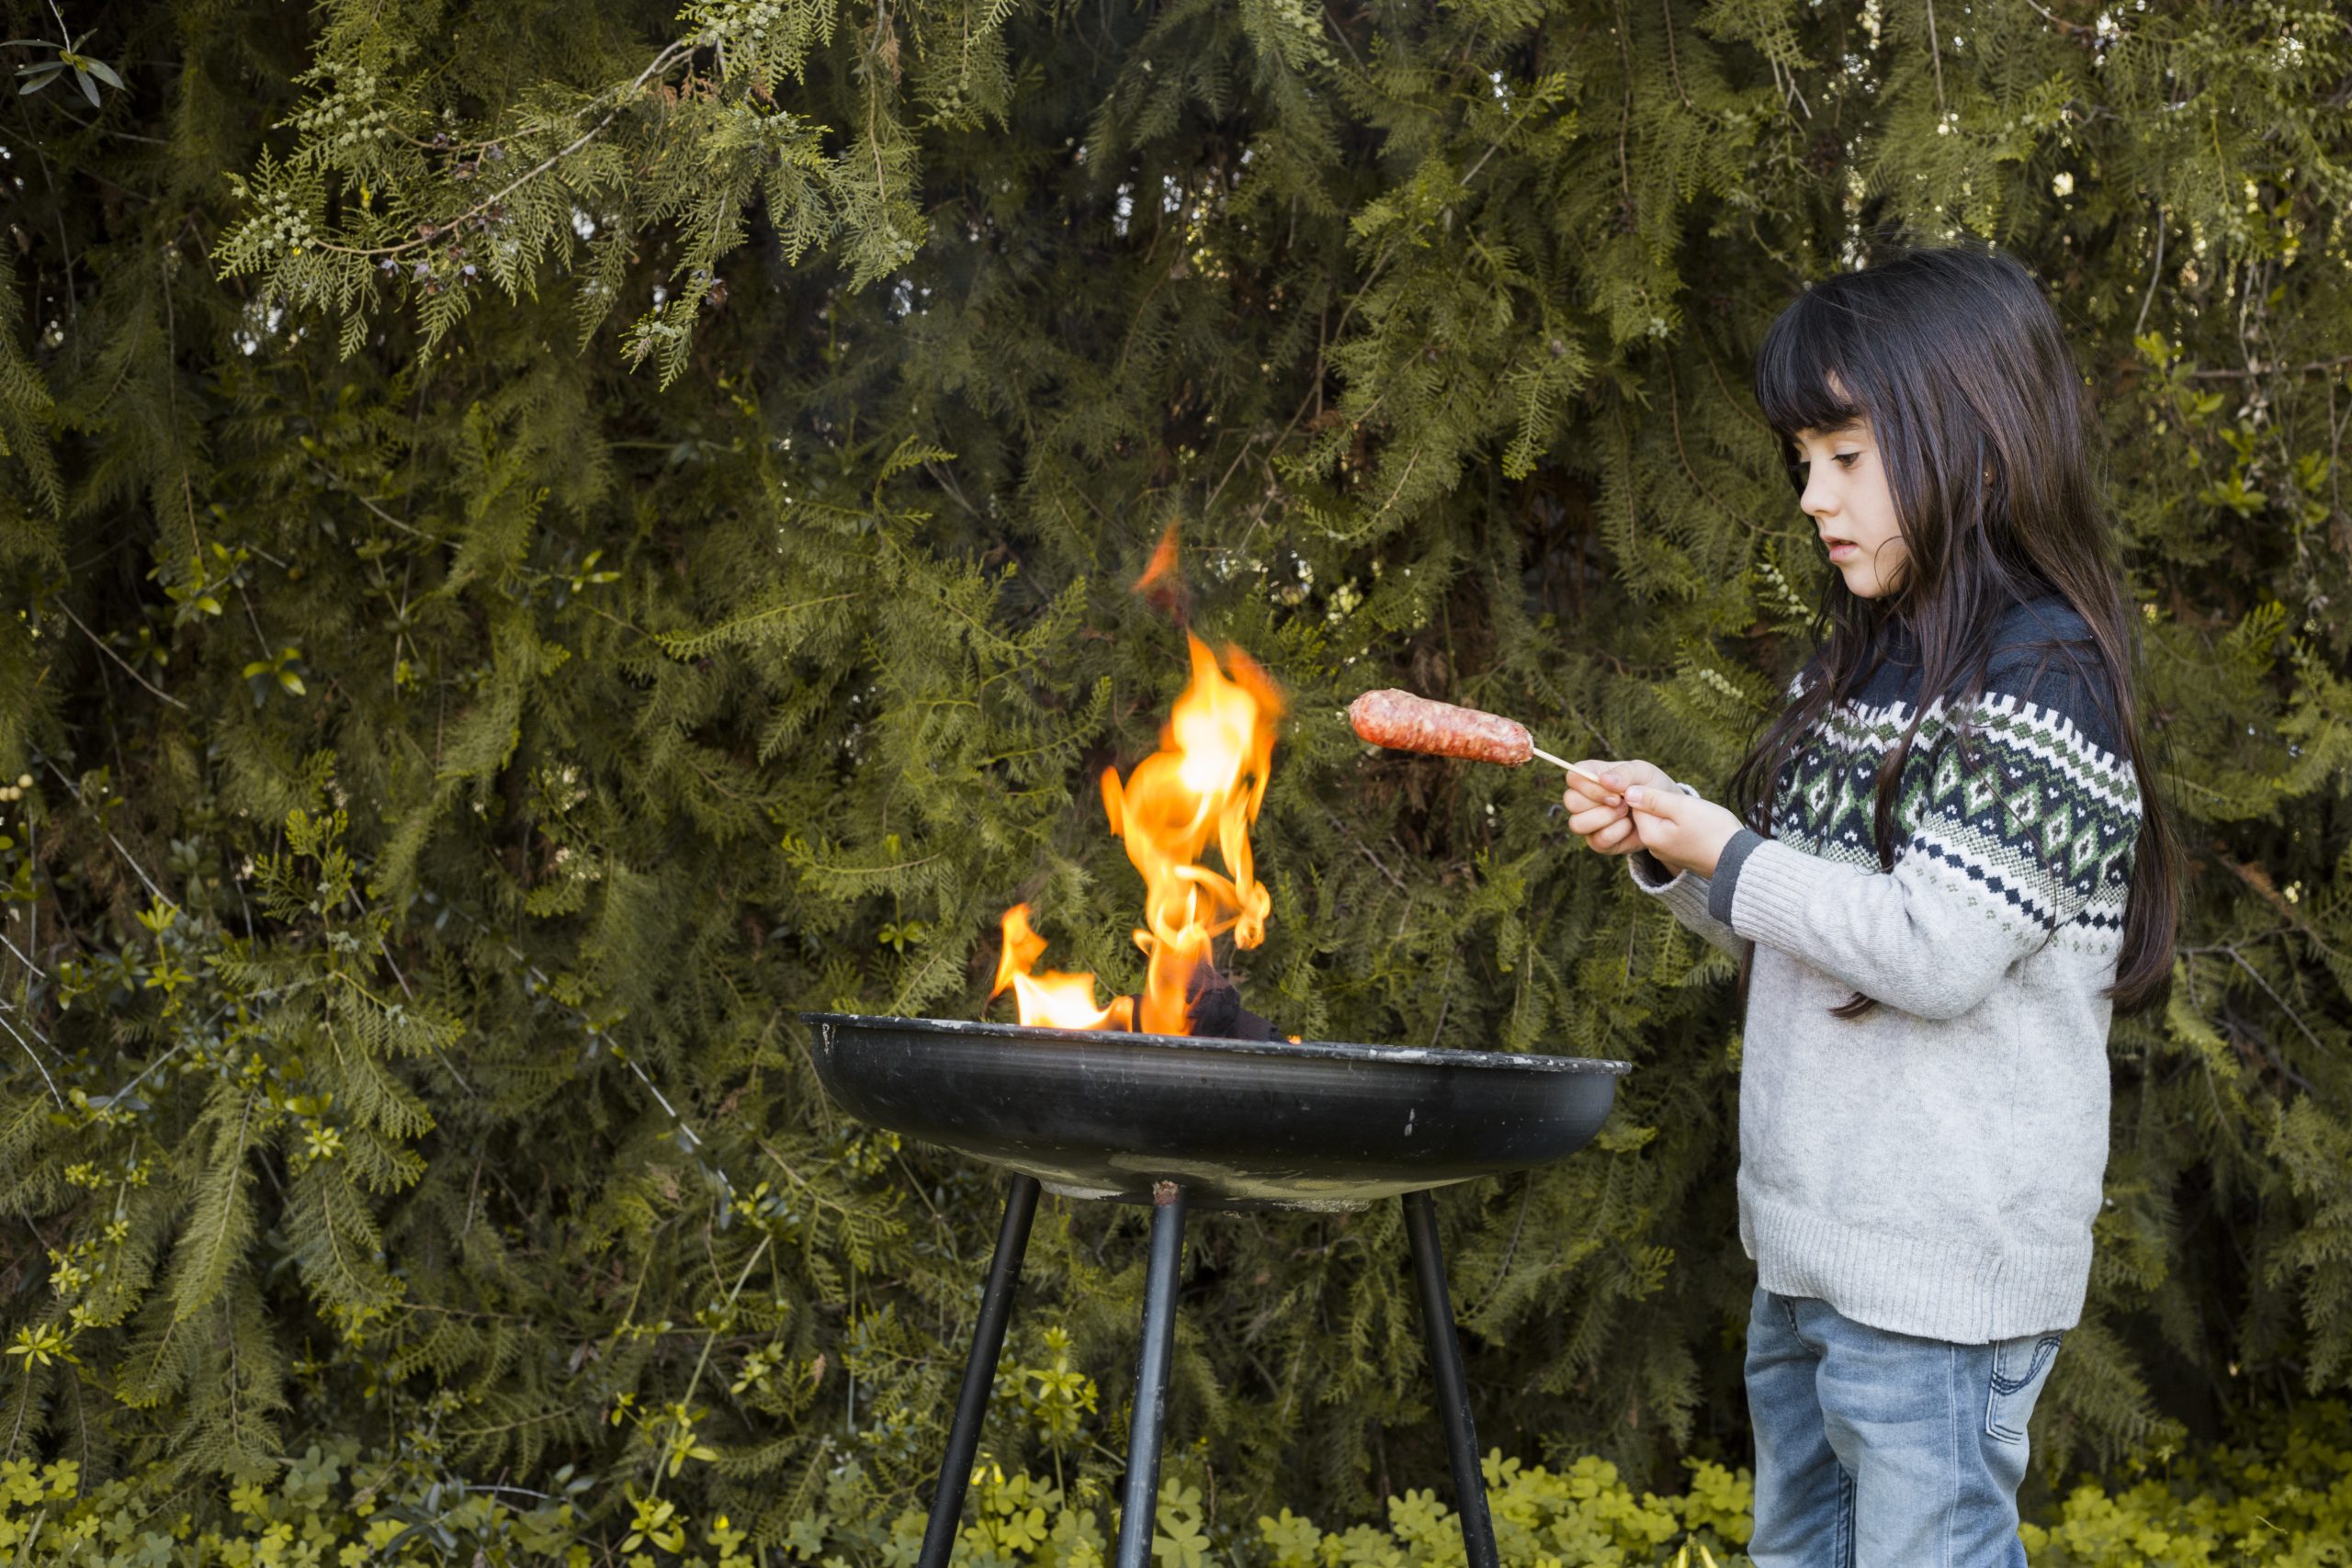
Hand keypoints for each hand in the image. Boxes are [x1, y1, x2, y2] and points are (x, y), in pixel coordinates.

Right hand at [1562, 758, 1674, 857]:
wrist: (1666, 814)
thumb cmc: (1651, 787)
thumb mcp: (1643, 772)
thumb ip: (1624, 773)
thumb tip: (1604, 780)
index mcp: (1592, 776)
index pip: (1573, 777)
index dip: (1588, 785)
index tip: (1614, 791)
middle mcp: (1585, 799)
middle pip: (1571, 802)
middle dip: (1598, 803)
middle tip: (1623, 803)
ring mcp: (1589, 821)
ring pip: (1577, 824)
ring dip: (1605, 819)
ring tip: (1626, 813)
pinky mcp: (1598, 841)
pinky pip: (1596, 841)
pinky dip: (1616, 833)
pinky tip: (1629, 827)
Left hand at [1617, 779, 1745, 878]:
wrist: (1739, 859)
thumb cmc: (1713, 831)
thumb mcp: (1682, 807)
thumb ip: (1653, 799)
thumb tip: (1627, 792)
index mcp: (1650, 835)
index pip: (1635, 805)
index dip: (1649, 791)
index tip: (1669, 791)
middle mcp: (1653, 846)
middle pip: (1648, 814)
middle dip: (1661, 802)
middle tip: (1685, 802)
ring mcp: (1667, 851)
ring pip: (1662, 821)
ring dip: (1673, 812)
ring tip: (1694, 812)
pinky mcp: (1680, 853)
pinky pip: (1672, 831)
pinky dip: (1681, 823)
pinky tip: (1697, 821)